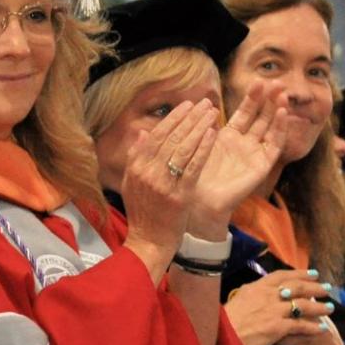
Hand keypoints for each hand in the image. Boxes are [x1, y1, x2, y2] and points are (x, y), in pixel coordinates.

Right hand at [119, 100, 217, 278]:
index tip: (187, 105)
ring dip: (199, 127)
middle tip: (204, 103)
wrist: (149, 242)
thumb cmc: (143, 213)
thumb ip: (136, 158)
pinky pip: (193, 166)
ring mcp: (163, 184)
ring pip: (183, 148)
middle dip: (189, 117)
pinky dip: (203, 148)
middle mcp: (147, 173)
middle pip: (171, 138)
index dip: (173, 118)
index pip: (155, 135)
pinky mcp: (179, 195)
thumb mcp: (131, 184)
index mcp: (136, 168)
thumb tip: (142, 134)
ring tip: (212, 113)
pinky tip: (213, 134)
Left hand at [187, 81, 288, 235]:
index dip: (252, 97)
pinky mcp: (262, 165)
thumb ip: (205, 124)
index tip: (258, 80)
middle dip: (269, 99)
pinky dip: (280, 129)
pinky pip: (274, 145)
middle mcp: (245, 143)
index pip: (245, 112)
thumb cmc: (195, 173)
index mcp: (230, 136)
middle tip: (278, 81)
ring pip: (270, 127)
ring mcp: (255, 154)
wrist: (199, 199)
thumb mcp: (199, 143)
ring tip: (282, 93)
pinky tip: (283, 113)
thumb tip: (204, 102)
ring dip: (277, 110)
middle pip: (261, 116)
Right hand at [224, 270, 339, 344]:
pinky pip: (300, 325)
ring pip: (303, 305)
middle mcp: (269, 295)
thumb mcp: (238, 298)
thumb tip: (257, 290)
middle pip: (298, 288)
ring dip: (319, 306)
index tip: (313, 273)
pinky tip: (321, 328)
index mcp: (258, 287)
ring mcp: (275, 311)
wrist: (223, 336)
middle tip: (328, 288)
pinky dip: (312, 327)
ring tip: (330, 308)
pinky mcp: (278, 327)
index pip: (283, 276)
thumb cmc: (226, 320)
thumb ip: (252, 293)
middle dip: (315, 287)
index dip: (300, 274)